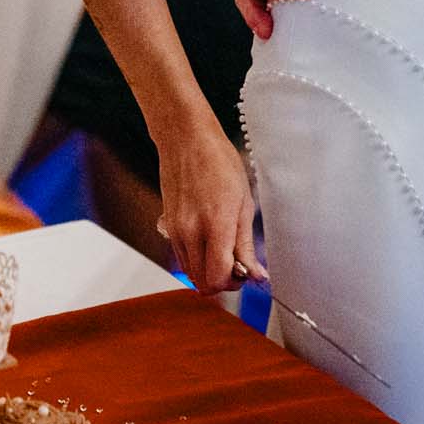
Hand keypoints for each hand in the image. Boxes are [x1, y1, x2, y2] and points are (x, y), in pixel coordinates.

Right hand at [155, 128, 259, 294]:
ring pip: (190, 273)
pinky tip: (209, 241)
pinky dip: (196, 260)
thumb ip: (246, 244)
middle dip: (222, 281)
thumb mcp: (244, 202)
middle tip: (236, 265)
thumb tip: (255, 274)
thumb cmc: (218, 161)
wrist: (187, 139)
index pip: (218, 277)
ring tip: (223, 250)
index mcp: (215, 223)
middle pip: (202, 282)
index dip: (234, 283)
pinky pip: (182, 258)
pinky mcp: (168, 227)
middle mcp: (191, 231)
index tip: (244, 273)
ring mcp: (176, 230)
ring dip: (208, 271)